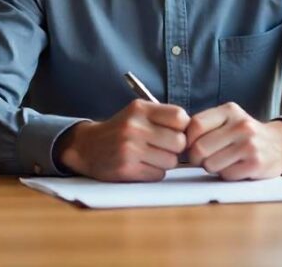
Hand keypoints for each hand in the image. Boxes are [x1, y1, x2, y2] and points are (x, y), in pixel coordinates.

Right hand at [56, 100, 189, 181]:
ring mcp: (129, 149)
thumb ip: (163, 117)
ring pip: (171, 161)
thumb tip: (194, 132)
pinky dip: (154, 173)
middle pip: (179, 142)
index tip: (175, 132)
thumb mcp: (137, 113)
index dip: (183, 128)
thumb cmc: (121, 130)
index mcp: (140, 109)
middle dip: (175, 148)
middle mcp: (134, 127)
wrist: (87, 147)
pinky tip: (141, 166)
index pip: (180, 117)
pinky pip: (158, 174)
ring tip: (150, 156)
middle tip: (162, 147)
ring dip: (165, 162)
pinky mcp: (126, 169)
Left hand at [186, 103, 281, 180]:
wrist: (279, 145)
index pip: (195, 125)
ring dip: (211, 167)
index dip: (187, 140)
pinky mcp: (256, 164)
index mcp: (229, 111)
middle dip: (196, 158)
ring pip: (210, 164)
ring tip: (222, 161)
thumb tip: (177, 141)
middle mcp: (241, 125)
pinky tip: (235, 167)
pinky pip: (226, 175)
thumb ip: (205, 125)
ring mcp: (250, 144)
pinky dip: (226, 174)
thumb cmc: (244, 134)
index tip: (191, 146)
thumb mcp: (227, 120)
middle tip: (203, 159)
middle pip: (200, 148)